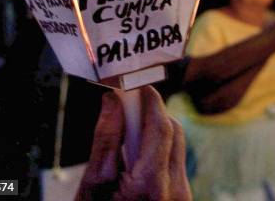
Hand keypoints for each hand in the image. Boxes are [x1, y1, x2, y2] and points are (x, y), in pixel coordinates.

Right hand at [76, 86, 190, 200]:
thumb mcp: (92, 185)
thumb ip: (106, 140)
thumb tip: (113, 101)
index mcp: (150, 185)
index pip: (161, 127)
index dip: (151, 101)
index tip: (139, 86)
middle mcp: (175, 190)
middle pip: (174, 133)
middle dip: (153, 115)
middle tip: (129, 106)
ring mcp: (182, 196)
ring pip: (177, 146)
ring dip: (156, 134)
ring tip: (128, 139)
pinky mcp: (182, 198)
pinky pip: (175, 163)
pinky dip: (159, 152)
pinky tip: (136, 161)